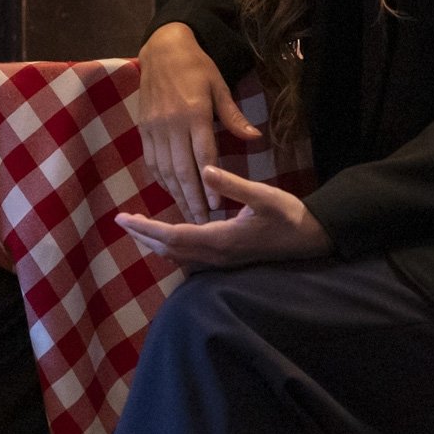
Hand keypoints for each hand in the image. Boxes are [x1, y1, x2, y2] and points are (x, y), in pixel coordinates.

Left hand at [116, 166, 332, 268]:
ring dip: (155, 243)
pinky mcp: (227, 262)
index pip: (171, 236)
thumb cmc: (288, 215)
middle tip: (122, 221)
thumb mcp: (263, 195)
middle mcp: (216, 256)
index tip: (123, 217)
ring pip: (178, 257)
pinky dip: (171, 249)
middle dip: (143, 236)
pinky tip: (168, 239)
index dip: (145, 228)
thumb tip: (204, 170)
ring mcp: (221, 263)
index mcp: (220, 240)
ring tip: (137, 229)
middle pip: (168, 250)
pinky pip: (190, 260)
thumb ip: (233, 184)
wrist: (311, 238)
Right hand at [135, 22, 259, 223]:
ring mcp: (154, 127)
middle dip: (192, 198)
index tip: (215, 205)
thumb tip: (254, 138)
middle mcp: (172, 124)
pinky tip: (170, 192)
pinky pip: (151, 160)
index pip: (202, 155)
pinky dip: (160, 179)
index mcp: (194, 113)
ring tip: (187, 214)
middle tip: (202, 222)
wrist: (162, 49)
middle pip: (182, 169)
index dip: (209, 182)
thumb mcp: (219, 86)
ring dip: (176, 194)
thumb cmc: (197, 67)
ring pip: (164, 169)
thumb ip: (233, 115)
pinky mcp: (143, 128)